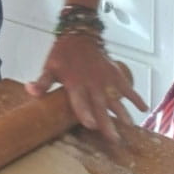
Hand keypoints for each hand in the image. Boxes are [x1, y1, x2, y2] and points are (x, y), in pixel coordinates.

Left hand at [25, 34, 147, 141]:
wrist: (80, 33)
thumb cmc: (63, 53)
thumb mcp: (49, 67)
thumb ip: (42, 82)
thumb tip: (29, 91)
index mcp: (75, 83)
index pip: (80, 102)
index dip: (86, 113)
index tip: (92, 125)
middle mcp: (93, 83)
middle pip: (101, 106)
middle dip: (108, 123)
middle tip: (115, 140)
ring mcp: (106, 79)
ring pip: (116, 99)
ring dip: (123, 113)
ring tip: (130, 128)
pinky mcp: (115, 73)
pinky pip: (127, 86)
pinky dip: (135, 96)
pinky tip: (144, 107)